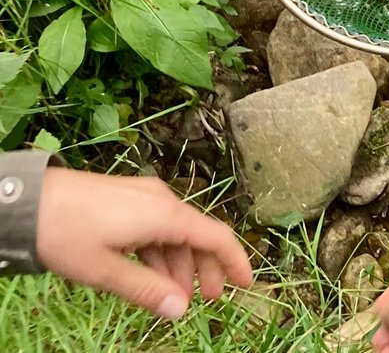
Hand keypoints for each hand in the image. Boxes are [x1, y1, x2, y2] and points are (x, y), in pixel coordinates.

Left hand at [34, 168, 253, 318]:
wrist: (24, 199)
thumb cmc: (65, 234)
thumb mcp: (104, 270)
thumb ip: (146, 290)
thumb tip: (181, 310)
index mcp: (165, 215)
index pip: (216, 236)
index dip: (235, 261)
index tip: (245, 285)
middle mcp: (161, 200)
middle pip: (197, 236)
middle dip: (204, 269)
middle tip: (203, 300)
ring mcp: (143, 197)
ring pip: (174, 233)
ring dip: (177, 264)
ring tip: (170, 294)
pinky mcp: (126, 199)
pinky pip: (155, 226)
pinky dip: (158, 252)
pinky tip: (147, 271)